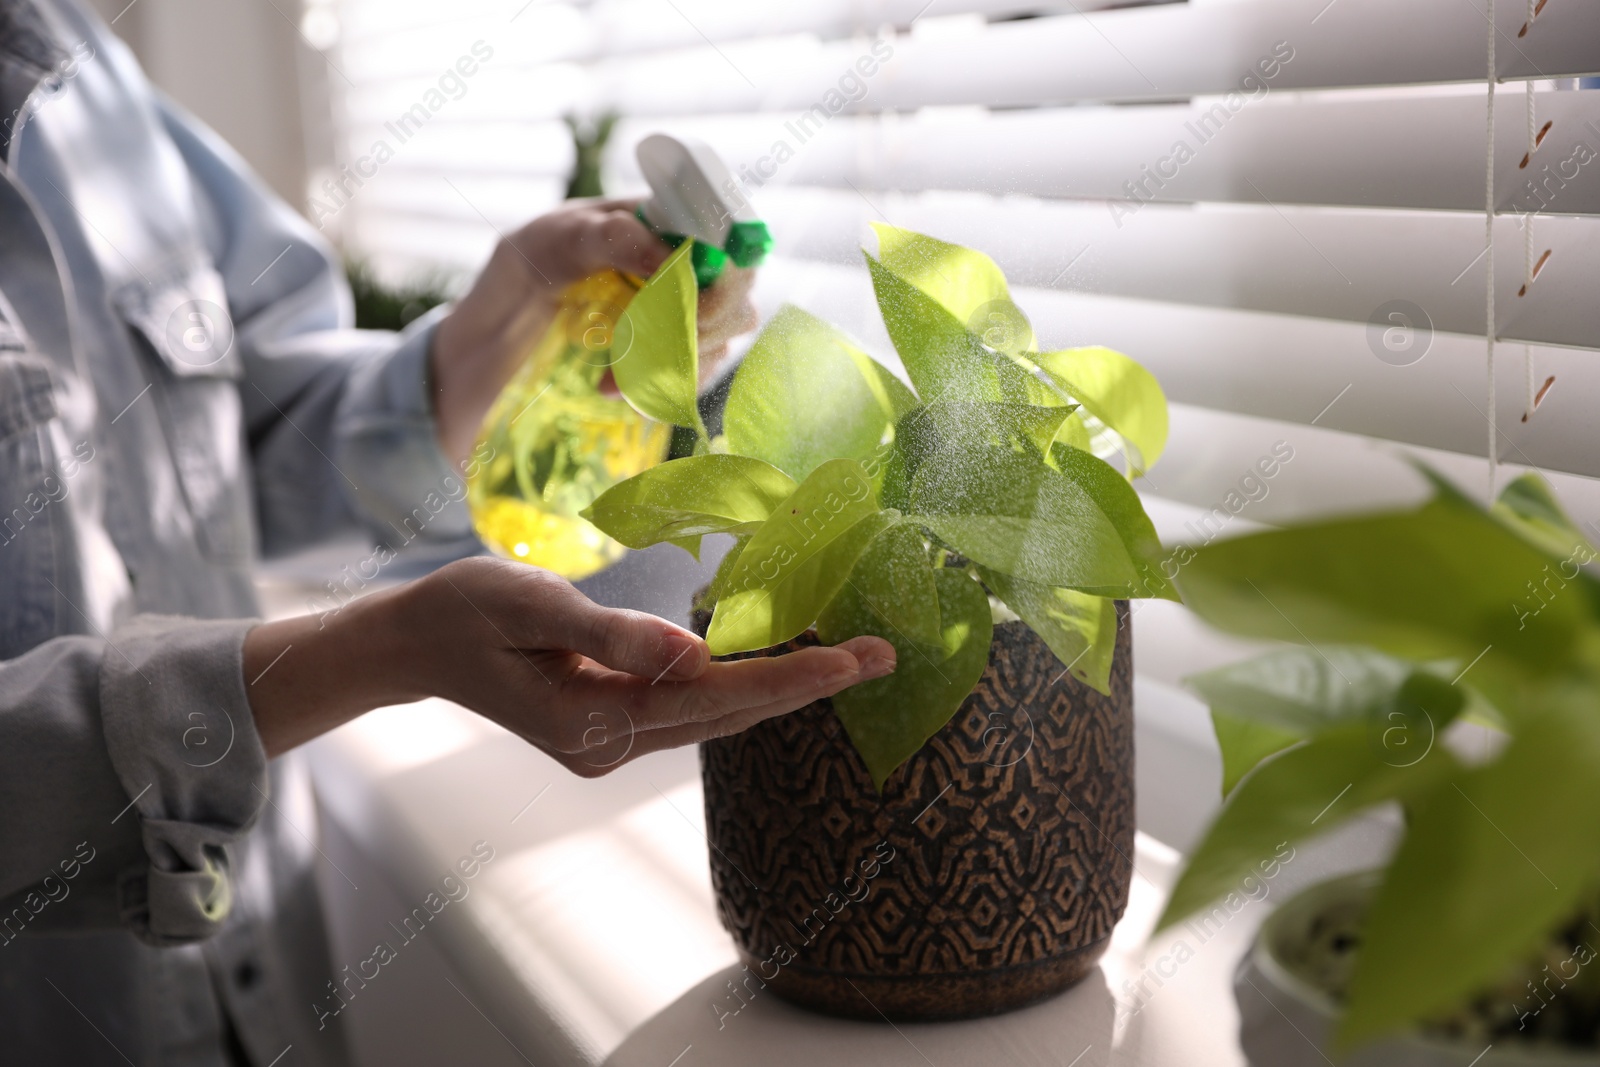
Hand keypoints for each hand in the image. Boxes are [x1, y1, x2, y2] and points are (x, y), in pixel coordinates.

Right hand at [242, 556, 894, 771]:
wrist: (413, 644)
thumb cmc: (463, 610)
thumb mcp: (531, 605)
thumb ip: (612, 631)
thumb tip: (695, 651)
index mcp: (594, 719)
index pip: (716, 701)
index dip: (791, 679)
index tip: (856, 661)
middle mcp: (610, 745)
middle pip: (730, 717)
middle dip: (807, 686)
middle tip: (883, 654)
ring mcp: (609, 744)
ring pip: (716, 720)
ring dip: (781, 689)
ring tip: (848, 658)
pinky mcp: (607, 729)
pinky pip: (691, 712)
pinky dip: (739, 690)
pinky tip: (776, 665)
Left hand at [430, 198, 758, 462]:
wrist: (492, 338)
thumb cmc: (521, 272)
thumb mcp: (552, 241)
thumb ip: (611, 238)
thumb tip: (670, 255)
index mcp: (661, 224)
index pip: (726, 239)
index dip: (724, 272)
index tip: (693, 301)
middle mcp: (683, 268)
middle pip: (735, 296)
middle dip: (697, 326)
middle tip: (644, 345)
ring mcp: (681, 316)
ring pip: (721, 340)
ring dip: (676, 363)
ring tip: (614, 379)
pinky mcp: (669, 360)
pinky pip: (695, 376)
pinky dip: (665, 389)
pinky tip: (619, 392)